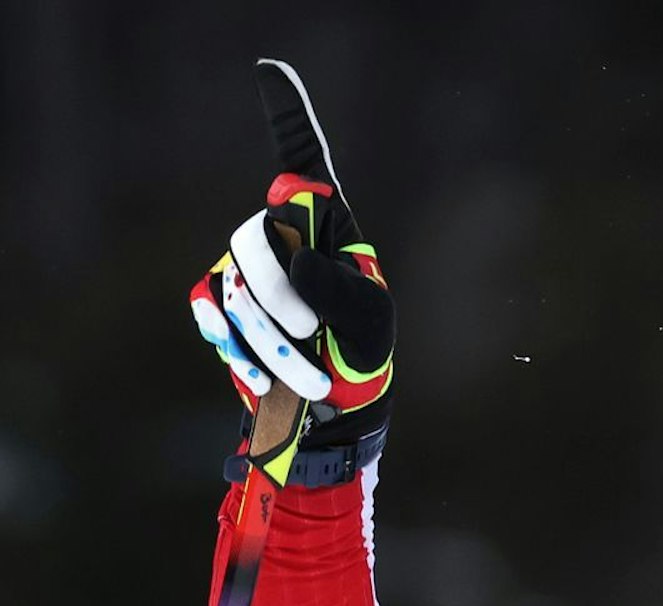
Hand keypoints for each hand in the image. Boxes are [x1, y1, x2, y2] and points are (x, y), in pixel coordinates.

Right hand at [190, 59, 393, 451]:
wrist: (333, 401)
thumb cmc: (363, 348)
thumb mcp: (370, 320)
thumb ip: (342, 289)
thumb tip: (295, 262)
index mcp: (327, 223)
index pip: (303, 159)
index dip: (287, 114)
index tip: (269, 68)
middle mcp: (281, 232)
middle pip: (256, 236)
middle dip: (282, 294)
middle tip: (313, 331)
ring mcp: (245, 264)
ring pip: (235, 284)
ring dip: (271, 339)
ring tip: (307, 371)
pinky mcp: (219, 298)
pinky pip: (211, 308)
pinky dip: (238, 346)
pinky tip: (264, 370)